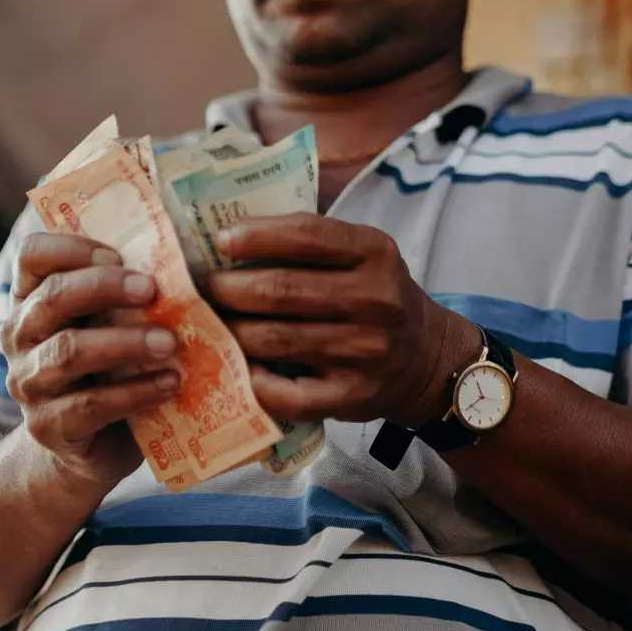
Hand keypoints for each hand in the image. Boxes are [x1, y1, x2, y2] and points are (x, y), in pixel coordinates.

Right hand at [2, 233, 180, 485]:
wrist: (92, 449)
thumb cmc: (108, 373)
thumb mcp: (108, 327)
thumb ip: (122, 297)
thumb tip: (177, 260)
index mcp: (30, 301)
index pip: (32, 256)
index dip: (72, 247)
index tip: (118, 255)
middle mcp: (20, 338)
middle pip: (52, 298)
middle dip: (105, 287)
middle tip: (153, 289)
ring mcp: (29, 384)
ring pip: (69, 351)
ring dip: (126, 342)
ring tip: (170, 342)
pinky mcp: (49, 426)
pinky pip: (92, 404)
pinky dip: (136, 391)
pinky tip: (170, 383)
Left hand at [207, 213, 480, 427]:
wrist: (428, 360)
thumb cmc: (376, 299)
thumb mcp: (364, 257)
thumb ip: (313, 244)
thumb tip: (230, 236)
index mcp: (375, 254)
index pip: (306, 234)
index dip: (255, 235)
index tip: (220, 240)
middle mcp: (375, 300)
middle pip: (279, 290)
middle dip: (227, 288)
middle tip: (203, 289)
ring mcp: (364, 352)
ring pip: (274, 339)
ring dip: (231, 330)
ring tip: (211, 323)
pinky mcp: (352, 396)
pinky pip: (286, 392)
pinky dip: (252, 380)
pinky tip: (235, 368)